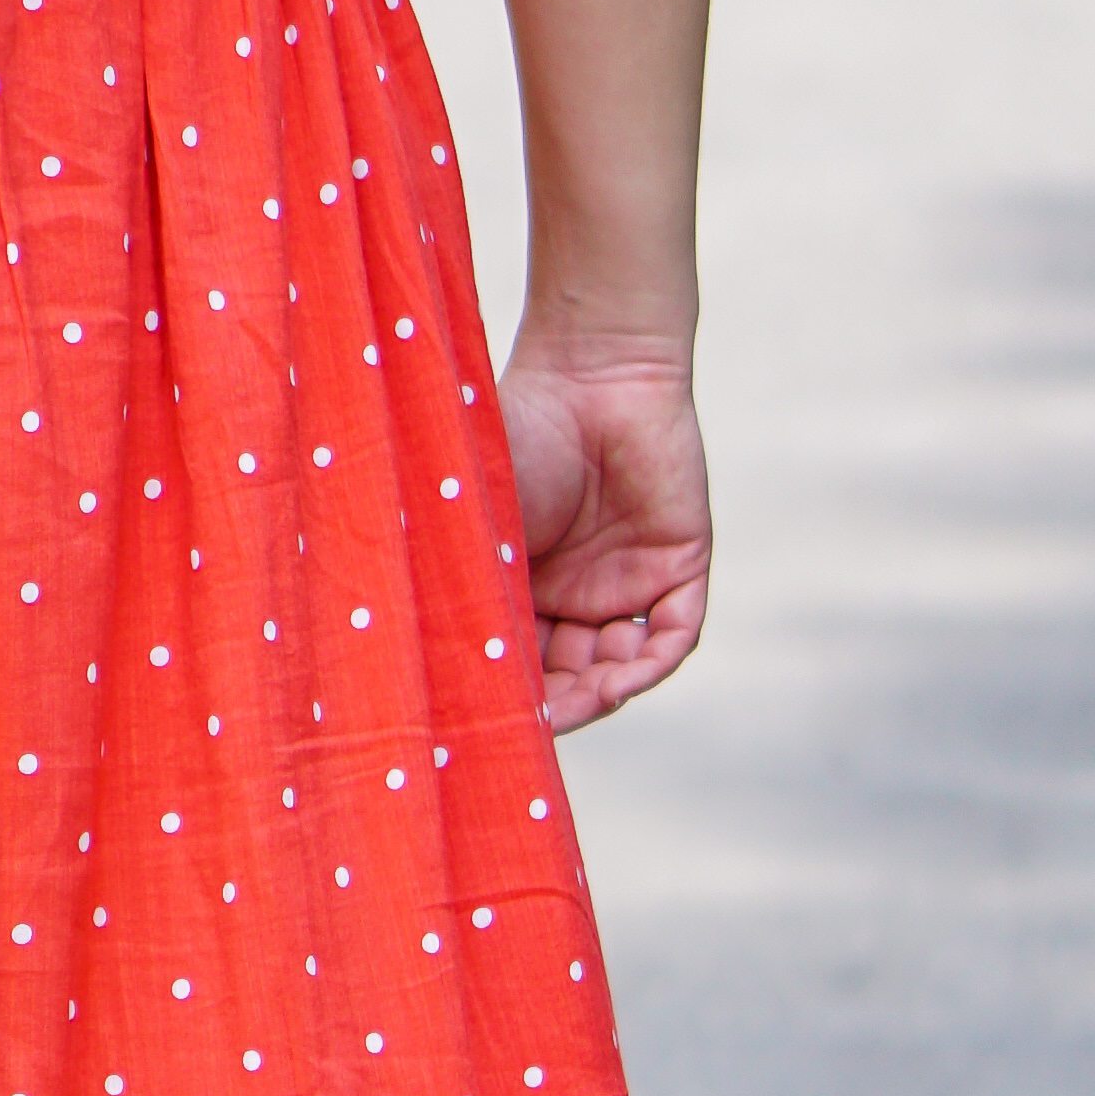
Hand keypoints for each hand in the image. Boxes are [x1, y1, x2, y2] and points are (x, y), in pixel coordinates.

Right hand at [498, 347, 708, 731]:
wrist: (590, 372)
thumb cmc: (516, 435)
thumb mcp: (477, 522)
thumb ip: (460, 585)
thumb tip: (415, 662)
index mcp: (521, 584)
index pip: (519, 660)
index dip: (510, 694)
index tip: (485, 716)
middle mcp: (574, 593)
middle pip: (571, 675)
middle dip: (558, 705)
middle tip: (536, 723)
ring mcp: (628, 582)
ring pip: (620, 664)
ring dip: (602, 691)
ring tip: (581, 699)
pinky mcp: (679, 566)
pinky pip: (672, 634)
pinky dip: (649, 663)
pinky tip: (622, 677)